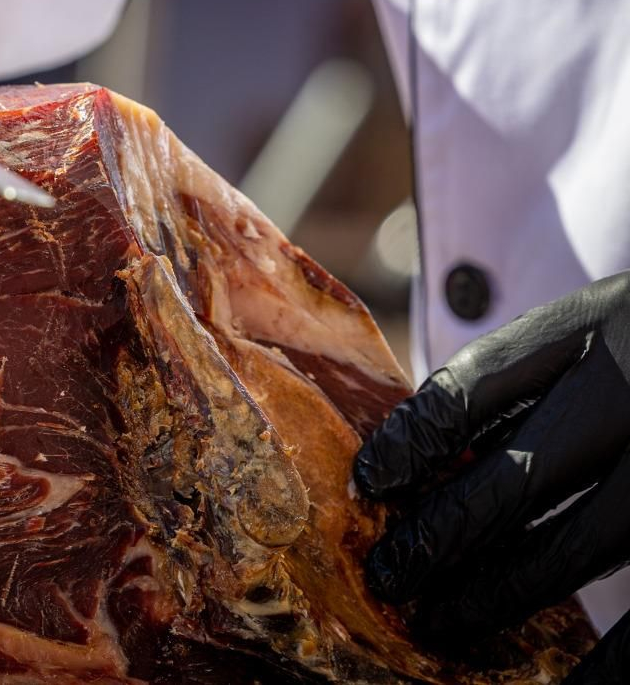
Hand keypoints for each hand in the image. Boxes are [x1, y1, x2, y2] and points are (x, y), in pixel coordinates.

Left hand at [353, 272, 629, 681]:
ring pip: (574, 546)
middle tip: (388, 577)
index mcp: (591, 329)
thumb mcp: (594, 325)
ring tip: (442, 621)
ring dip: (498, 591)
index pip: (474, 387)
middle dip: (440, 536)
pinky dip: (613, 658)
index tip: (370, 481)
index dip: (413, 440)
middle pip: (513, 478)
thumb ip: (528, 376)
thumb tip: (423, 455)